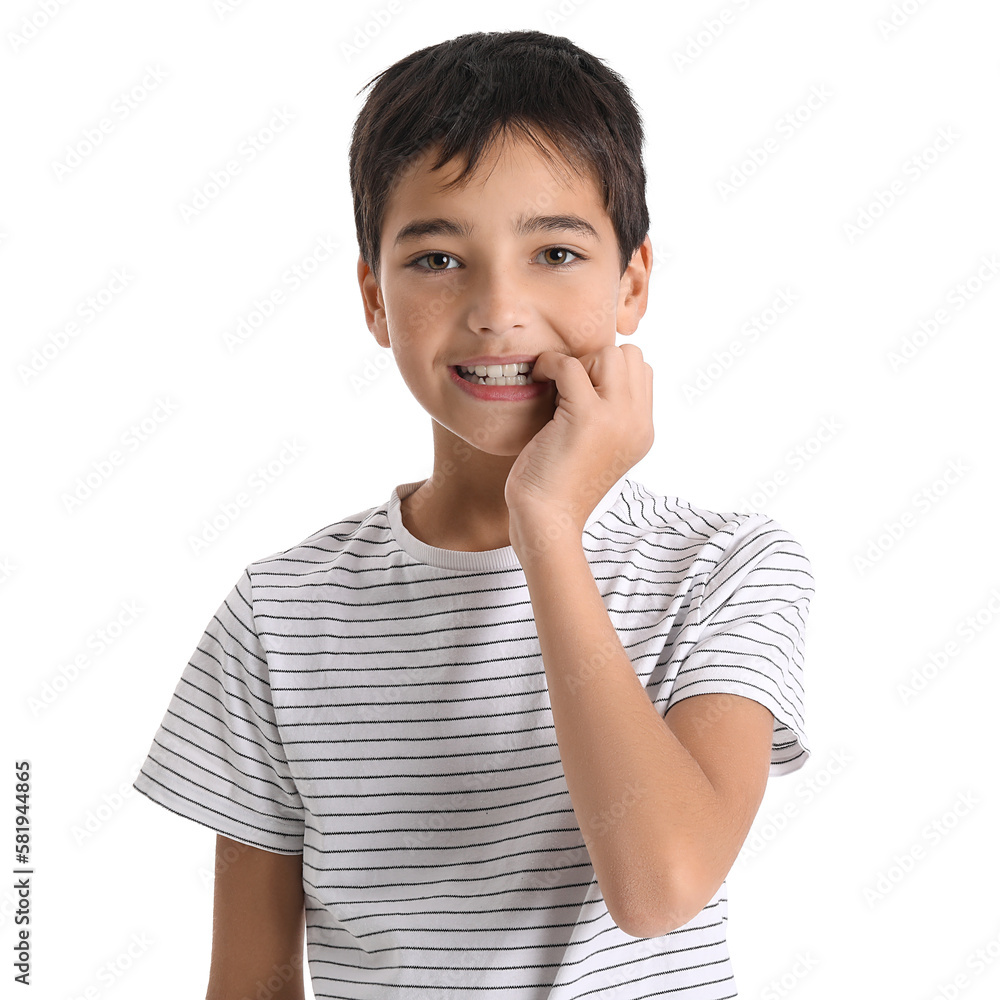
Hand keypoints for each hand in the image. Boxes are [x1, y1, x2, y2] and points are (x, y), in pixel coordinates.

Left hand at [504, 344, 653, 540]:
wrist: (548, 522)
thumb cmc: (559, 486)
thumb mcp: (597, 448)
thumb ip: (606, 415)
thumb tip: (589, 373)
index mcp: (643, 431)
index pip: (642, 371)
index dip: (608, 370)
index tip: (579, 388)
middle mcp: (637, 423)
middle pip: (630, 355)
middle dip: (595, 361)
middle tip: (567, 387)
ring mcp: (616, 419)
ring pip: (609, 354)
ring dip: (578, 361)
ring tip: (554, 385)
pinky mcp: (585, 417)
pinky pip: (571, 365)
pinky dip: (550, 365)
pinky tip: (537, 379)